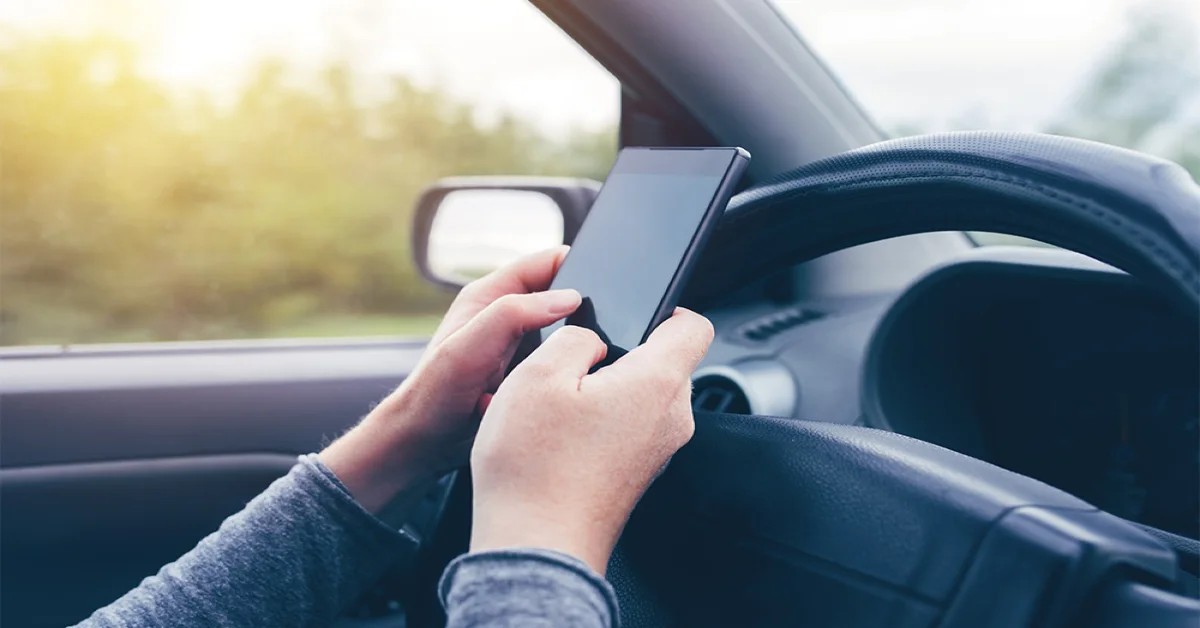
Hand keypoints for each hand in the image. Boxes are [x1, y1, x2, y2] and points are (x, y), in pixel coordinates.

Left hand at [320, 246, 579, 511]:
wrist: (423, 445)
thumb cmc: (434, 394)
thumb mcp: (470, 348)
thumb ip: (514, 314)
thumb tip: (569, 297)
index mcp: (491, 294)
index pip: (549, 261)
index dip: (579, 268)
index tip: (603, 289)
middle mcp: (507, 315)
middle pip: (563, 297)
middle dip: (584, 311)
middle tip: (595, 334)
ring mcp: (518, 345)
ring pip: (566, 333)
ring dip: (575, 346)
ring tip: (577, 364)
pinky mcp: (526, 373)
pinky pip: (559, 364)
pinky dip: (566, 372)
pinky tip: (567, 388)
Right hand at [469, 308, 713, 574]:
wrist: (535, 550)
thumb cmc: (535, 469)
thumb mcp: (538, 375)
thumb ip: (574, 338)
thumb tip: (592, 339)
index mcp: (658, 383)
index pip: (694, 325)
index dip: (664, 307)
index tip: (630, 309)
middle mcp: (671, 418)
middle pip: (664, 361)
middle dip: (622, 352)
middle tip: (571, 363)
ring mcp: (657, 451)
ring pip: (642, 396)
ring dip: (605, 390)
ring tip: (557, 404)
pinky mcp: (637, 475)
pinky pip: (628, 429)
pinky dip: (600, 422)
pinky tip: (559, 436)